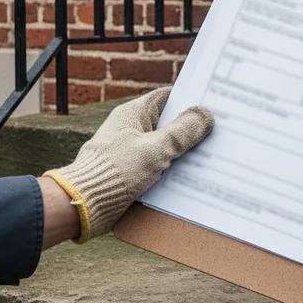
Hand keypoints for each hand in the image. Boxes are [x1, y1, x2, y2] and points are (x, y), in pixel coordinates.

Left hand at [43, 88, 212, 242]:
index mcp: (134, 113)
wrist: (82, 206)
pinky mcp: (132, 172)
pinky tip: (192, 178)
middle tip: (220, 132)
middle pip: (169, 122)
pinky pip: (159, 166)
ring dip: (184, 152)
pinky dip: (174, 170)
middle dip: (192, 129)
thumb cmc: (115, 172)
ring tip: (212, 156)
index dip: (190, 98)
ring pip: (166, 146)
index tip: (214, 103)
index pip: (168, 97)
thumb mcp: (155, 149)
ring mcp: (132, 150)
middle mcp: (132, 129)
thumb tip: (204, 115)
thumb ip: (181, 132)